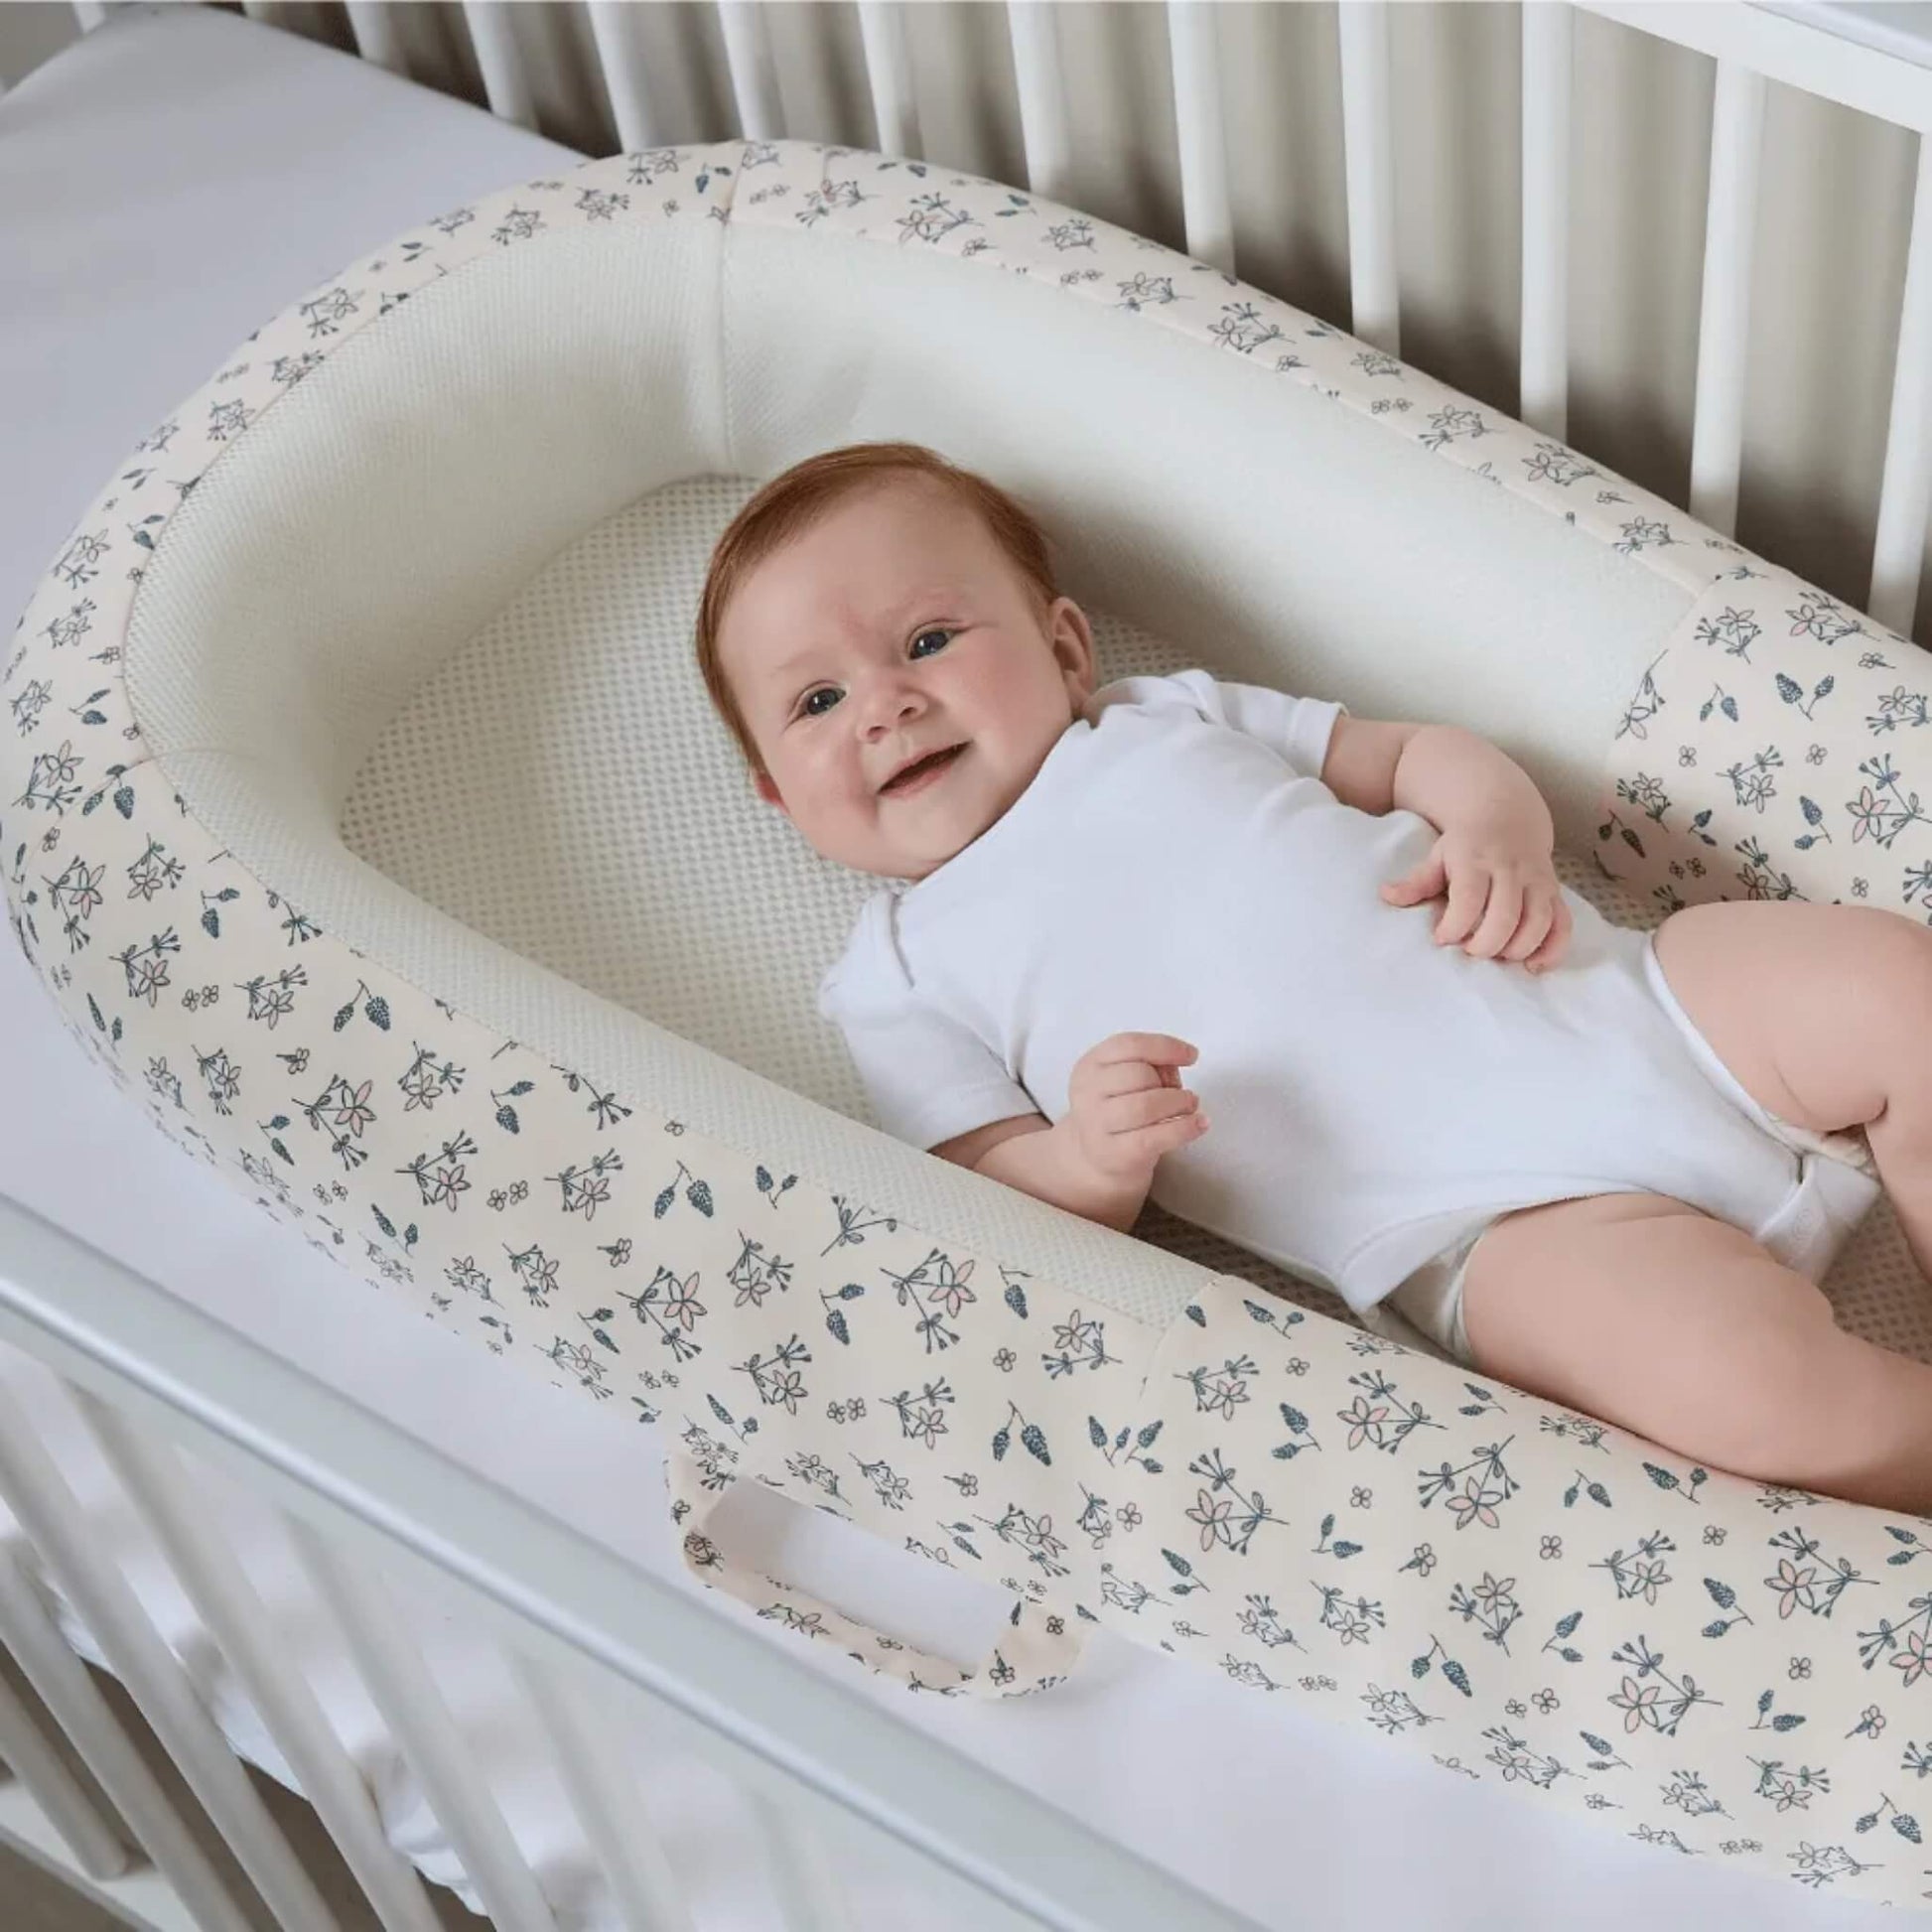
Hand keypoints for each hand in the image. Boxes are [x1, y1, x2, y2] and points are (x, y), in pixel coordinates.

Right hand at [1065, 1033, 1208, 1185]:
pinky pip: (1155, 1137)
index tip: (1191, 1055)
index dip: (1165, 1046)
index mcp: (1089, 1066)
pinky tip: (1198, 1124)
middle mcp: (1087, 1093)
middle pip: (1138, 1074)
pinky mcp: (1115, 1154)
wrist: (1096, 1158)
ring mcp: (1097, 1125)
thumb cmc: (1119, 1111)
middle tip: (1185, 1095)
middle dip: (1170, 1083)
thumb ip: (1151, 1064)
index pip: (1129, 1045)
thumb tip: (1179, 1062)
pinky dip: (1184, 1128)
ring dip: (1178, 1103)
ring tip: (1190, 1106)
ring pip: (1146, 1105)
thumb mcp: (1126, 1080)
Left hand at [1380, 825, 1571, 971]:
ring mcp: (1537, 880)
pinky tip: (1532, 966)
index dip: (1454, 926)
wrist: (1507, 815)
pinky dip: (1552, 949)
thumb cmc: (1466, 845)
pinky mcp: (1554, 892)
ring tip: (1496, 957)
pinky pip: (1563, 924)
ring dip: (1518, 948)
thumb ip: (1417, 881)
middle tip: (1469, 952)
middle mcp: (1511, 869)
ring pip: (1538, 921)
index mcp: (1476, 859)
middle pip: (1506, 915)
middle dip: (1486, 943)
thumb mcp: (1438, 856)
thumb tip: (1387, 896)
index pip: (1469, 898)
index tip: (1441, 939)